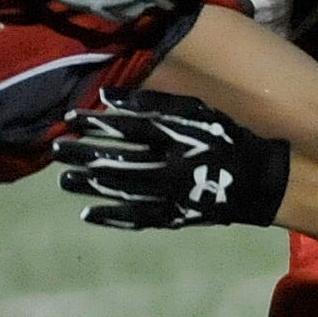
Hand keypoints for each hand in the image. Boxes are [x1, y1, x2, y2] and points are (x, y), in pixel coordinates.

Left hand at [54, 89, 292, 229]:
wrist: (260, 180)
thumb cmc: (227, 138)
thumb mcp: (197, 113)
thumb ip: (157, 104)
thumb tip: (111, 97)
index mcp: (177, 138)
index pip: (127, 128)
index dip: (96, 123)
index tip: (69, 119)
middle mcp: (170, 168)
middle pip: (117, 161)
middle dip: (83, 155)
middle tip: (57, 151)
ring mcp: (170, 196)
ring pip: (121, 191)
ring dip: (89, 186)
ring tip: (63, 181)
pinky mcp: (174, 216)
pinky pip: (137, 219)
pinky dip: (112, 216)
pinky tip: (88, 213)